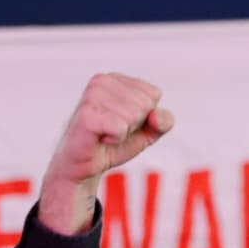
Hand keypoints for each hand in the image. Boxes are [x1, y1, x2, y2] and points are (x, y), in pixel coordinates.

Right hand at [38, 72, 173, 234]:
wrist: (84, 168)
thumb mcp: (147, 132)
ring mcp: (92, 95)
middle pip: (145, 104)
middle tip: (112, 132)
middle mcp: (103, 80)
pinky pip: (120, 127)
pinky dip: (115, 140)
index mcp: (116, 79)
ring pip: (134, 115)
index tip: (124, 124)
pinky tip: (100, 139)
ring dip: (123, 133)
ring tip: (105, 135)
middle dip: (134, 126)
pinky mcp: (87, 114)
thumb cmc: (113, 145)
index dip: (144, 117)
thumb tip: (155, 116)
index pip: (153, 94)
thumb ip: (164, 122)